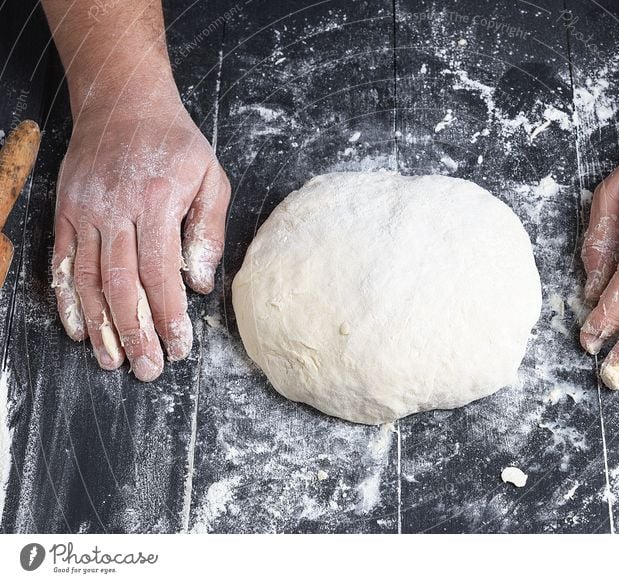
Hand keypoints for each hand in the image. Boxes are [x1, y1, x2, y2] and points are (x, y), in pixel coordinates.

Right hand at [51, 96, 229, 380]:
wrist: (123, 102)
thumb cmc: (176, 144)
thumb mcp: (210, 178)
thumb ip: (208, 231)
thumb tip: (198, 283)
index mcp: (155, 205)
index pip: (160, 274)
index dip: (168, 316)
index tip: (178, 348)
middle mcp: (114, 212)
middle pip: (122, 286)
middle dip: (136, 334)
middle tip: (147, 371)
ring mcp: (84, 213)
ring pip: (90, 281)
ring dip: (101, 328)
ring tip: (113, 362)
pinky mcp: (65, 213)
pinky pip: (64, 263)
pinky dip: (69, 300)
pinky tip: (78, 329)